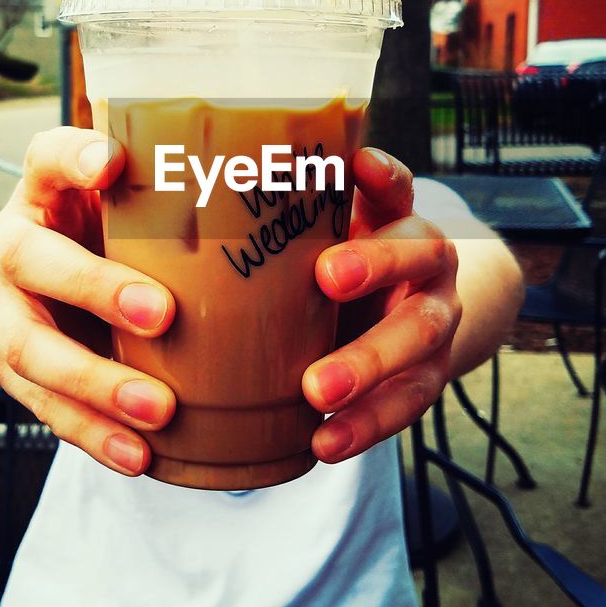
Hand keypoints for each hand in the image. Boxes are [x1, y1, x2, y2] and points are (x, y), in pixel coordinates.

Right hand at [0, 128, 176, 475]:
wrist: (85, 289)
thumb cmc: (138, 238)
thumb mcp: (152, 207)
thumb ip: (189, 198)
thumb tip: (305, 186)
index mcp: (46, 188)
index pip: (46, 156)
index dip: (73, 158)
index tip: (112, 163)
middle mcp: (12, 242)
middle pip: (31, 260)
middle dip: (94, 289)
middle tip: (162, 315)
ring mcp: (3, 307)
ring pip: (28, 347)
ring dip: (94, 382)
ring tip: (159, 409)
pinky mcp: (14, 367)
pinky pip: (43, 407)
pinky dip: (94, 433)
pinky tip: (139, 455)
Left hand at [304, 148, 460, 462]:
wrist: (403, 315)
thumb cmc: (331, 265)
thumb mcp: (317, 237)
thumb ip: (276, 221)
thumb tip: (169, 194)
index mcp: (394, 215)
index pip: (396, 183)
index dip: (383, 172)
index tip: (359, 163)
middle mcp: (426, 259)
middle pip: (417, 252)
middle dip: (375, 264)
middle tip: (327, 278)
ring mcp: (437, 316)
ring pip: (421, 334)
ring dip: (369, 362)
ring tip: (315, 391)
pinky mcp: (432, 373)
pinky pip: (410, 400)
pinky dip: (367, 423)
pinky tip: (324, 442)